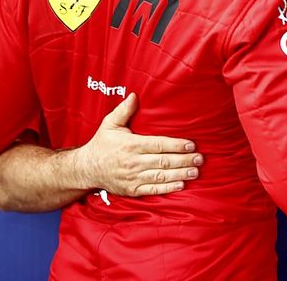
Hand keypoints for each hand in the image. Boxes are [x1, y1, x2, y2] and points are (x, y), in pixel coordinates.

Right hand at [71, 93, 202, 196]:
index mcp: (131, 145)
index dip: (176, 145)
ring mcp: (132, 178)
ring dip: (180, 174)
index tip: (191, 144)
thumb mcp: (109, 124)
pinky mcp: (132, 190)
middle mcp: (133, 162)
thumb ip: (124, 110)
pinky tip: (181, 184)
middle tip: (200, 159)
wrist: (86, 169)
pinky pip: (152, 190)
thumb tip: (135, 95)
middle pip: (163, 161)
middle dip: (184, 160)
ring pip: (160, 176)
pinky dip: (167, 188)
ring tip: (196, 172)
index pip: (158, 145)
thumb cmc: (101, 144)